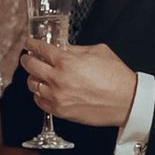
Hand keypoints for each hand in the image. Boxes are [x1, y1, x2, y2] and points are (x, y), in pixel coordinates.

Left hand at [21, 39, 136, 126]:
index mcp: (66, 61)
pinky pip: (40, 102)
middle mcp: (58, 79)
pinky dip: (39, 95)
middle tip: (28, 58)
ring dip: (34, 78)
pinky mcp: (61, 111)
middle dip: (27, 59)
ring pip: (32, 85)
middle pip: (30, 66)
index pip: (39, 49)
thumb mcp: (97, 51)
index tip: (29, 44)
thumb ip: (75, 49)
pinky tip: (44, 90)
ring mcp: (57, 97)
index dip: (31, 45)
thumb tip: (63, 48)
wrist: (127, 101)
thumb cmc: (116, 76)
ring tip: (38, 75)